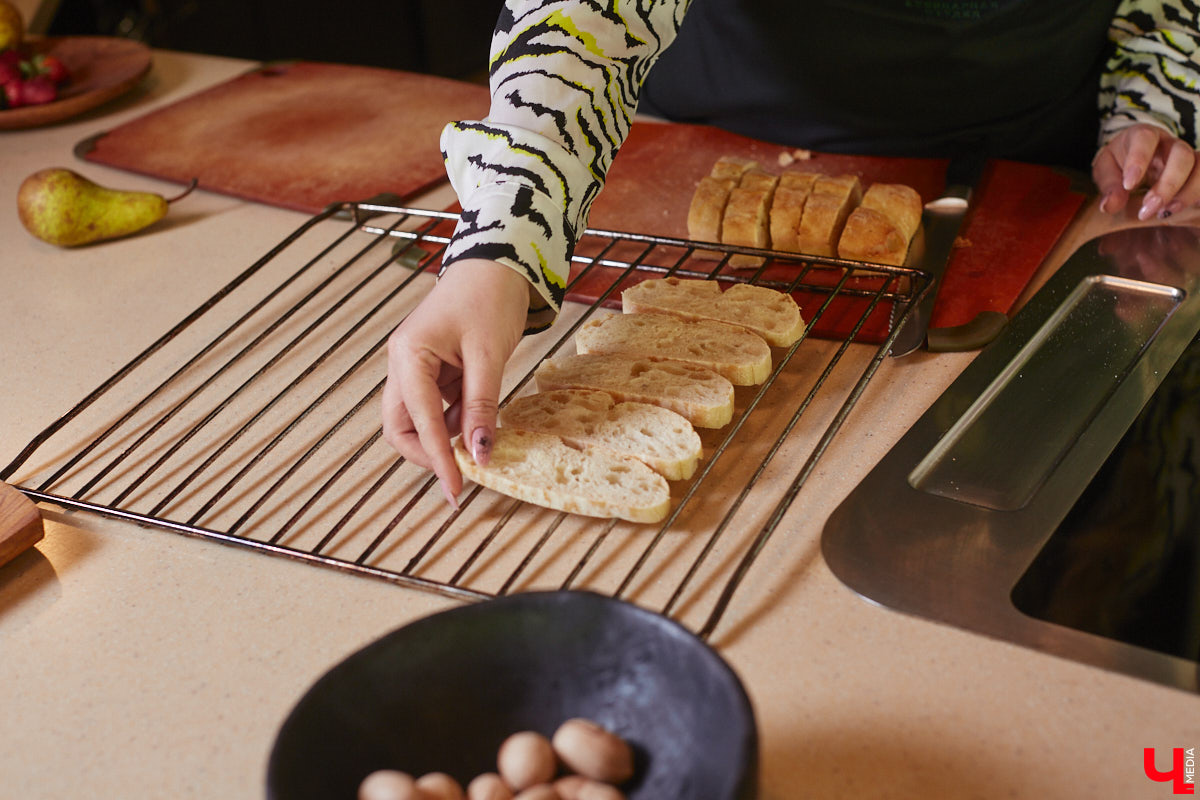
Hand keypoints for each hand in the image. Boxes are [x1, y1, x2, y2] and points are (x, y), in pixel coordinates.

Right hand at [381, 259, 530, 505]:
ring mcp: (414, 367)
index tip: (456, 489)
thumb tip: (479, 453)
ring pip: (415, 420)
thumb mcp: (489, 355)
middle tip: (462, 471)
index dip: (438, 459)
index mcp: (409, 355)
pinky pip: (435, 407)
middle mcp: (402, 363)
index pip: (418, 421)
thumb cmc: (490, 298)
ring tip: (478, 436)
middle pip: (399, 427)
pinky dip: (454, 420)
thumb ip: (482, 407)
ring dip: (444, 436)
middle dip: (427, 453)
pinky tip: (477, 419)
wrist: (498, 263)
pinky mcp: (431, 370)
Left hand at [1093, 123, 1199, 218]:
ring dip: (1187, 193)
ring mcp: (1188, 158)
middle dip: (1168, 184)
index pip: (1146, 138)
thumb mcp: (1106, 170)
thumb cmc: (1119, 162)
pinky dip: (1196, 197)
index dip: (1139, 160)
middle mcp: (1170, 144)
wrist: (1135, 161)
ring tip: (1165, 212)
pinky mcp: (1197, 173)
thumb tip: (1110, 205)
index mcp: (1143, 136)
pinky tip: (1176, 210)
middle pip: (1182, 155)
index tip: (1128, 185)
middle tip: (1148, 208)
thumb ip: (1109, 186)